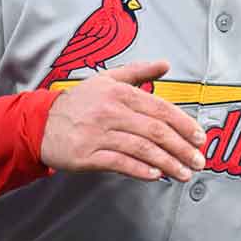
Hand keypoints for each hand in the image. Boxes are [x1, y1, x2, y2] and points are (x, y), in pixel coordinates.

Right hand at [40, 60, 206, 181]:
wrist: (41, 123)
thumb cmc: (78, 102)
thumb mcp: (106, 79)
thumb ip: (138, 72)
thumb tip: (165, 64)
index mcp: (119, 93)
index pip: (159, 108)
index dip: (183, 124)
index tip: (199, 138)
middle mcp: (110, 112)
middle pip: (155, 131)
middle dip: (181, 148)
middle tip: (198, 160)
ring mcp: (98, 134)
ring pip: (141, 149)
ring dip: (167, 163)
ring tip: (184, 173)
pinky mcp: (87, 155)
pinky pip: (119, 163)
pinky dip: (140, 170)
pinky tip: (156, 176)